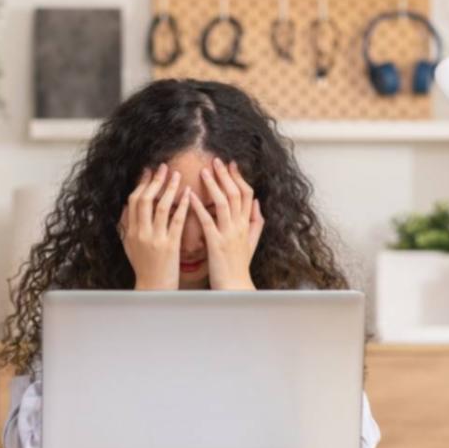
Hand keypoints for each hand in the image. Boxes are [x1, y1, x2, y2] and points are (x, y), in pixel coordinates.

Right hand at [120, 163, 191, 289]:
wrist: (153, 289)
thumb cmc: (144, 268)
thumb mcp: (129, 246)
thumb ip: (126, 227)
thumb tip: (124, 207)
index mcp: (131, 232)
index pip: (133, 201)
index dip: (141, 184)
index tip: (149, 171)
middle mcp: (141, 233)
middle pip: (145, 200)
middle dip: (154, 181)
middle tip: (163, 167)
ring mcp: (155, 239)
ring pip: (161, 207)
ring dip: (169, 188)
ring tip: (177, 175)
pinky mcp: (170, 246)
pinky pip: (176, 221)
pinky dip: (182, 206)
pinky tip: (188, 194)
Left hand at [189, 158, 263, 290]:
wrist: (235, 287)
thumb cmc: (240, 266)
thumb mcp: (252, 242)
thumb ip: (256, 222)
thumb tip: (257, 202)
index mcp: (247, 224)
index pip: (246, 194)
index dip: (239, 177)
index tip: (231, 164)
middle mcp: (239, 226)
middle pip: (235, 194)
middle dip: (226, 175)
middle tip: (216, 160)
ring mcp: (228, 234)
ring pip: (223, 203)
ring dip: (214, 185)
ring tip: (204, 171)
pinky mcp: (216, 243)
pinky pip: (207, 220)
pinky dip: (200, 206)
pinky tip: (191, 195)